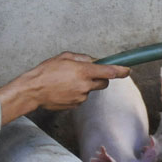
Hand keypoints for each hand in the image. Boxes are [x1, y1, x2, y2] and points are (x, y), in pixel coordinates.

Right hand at [0, 52, 129, 123]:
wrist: (33, 90)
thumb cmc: (46, 71)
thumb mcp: (64, 57)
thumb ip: (82, 58)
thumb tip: (94, 61)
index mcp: (84, 71)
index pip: (109, 72)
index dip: (121, 71)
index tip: (128, 70)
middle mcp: (85, 85)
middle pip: (104, 83)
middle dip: (101, 78)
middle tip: (88, 74)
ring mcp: (81, 97)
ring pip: (90, 90)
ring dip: (85, 85)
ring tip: (67, 81)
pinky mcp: (75, 105)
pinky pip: (82, 97)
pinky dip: (77, 93)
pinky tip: (64, 89)